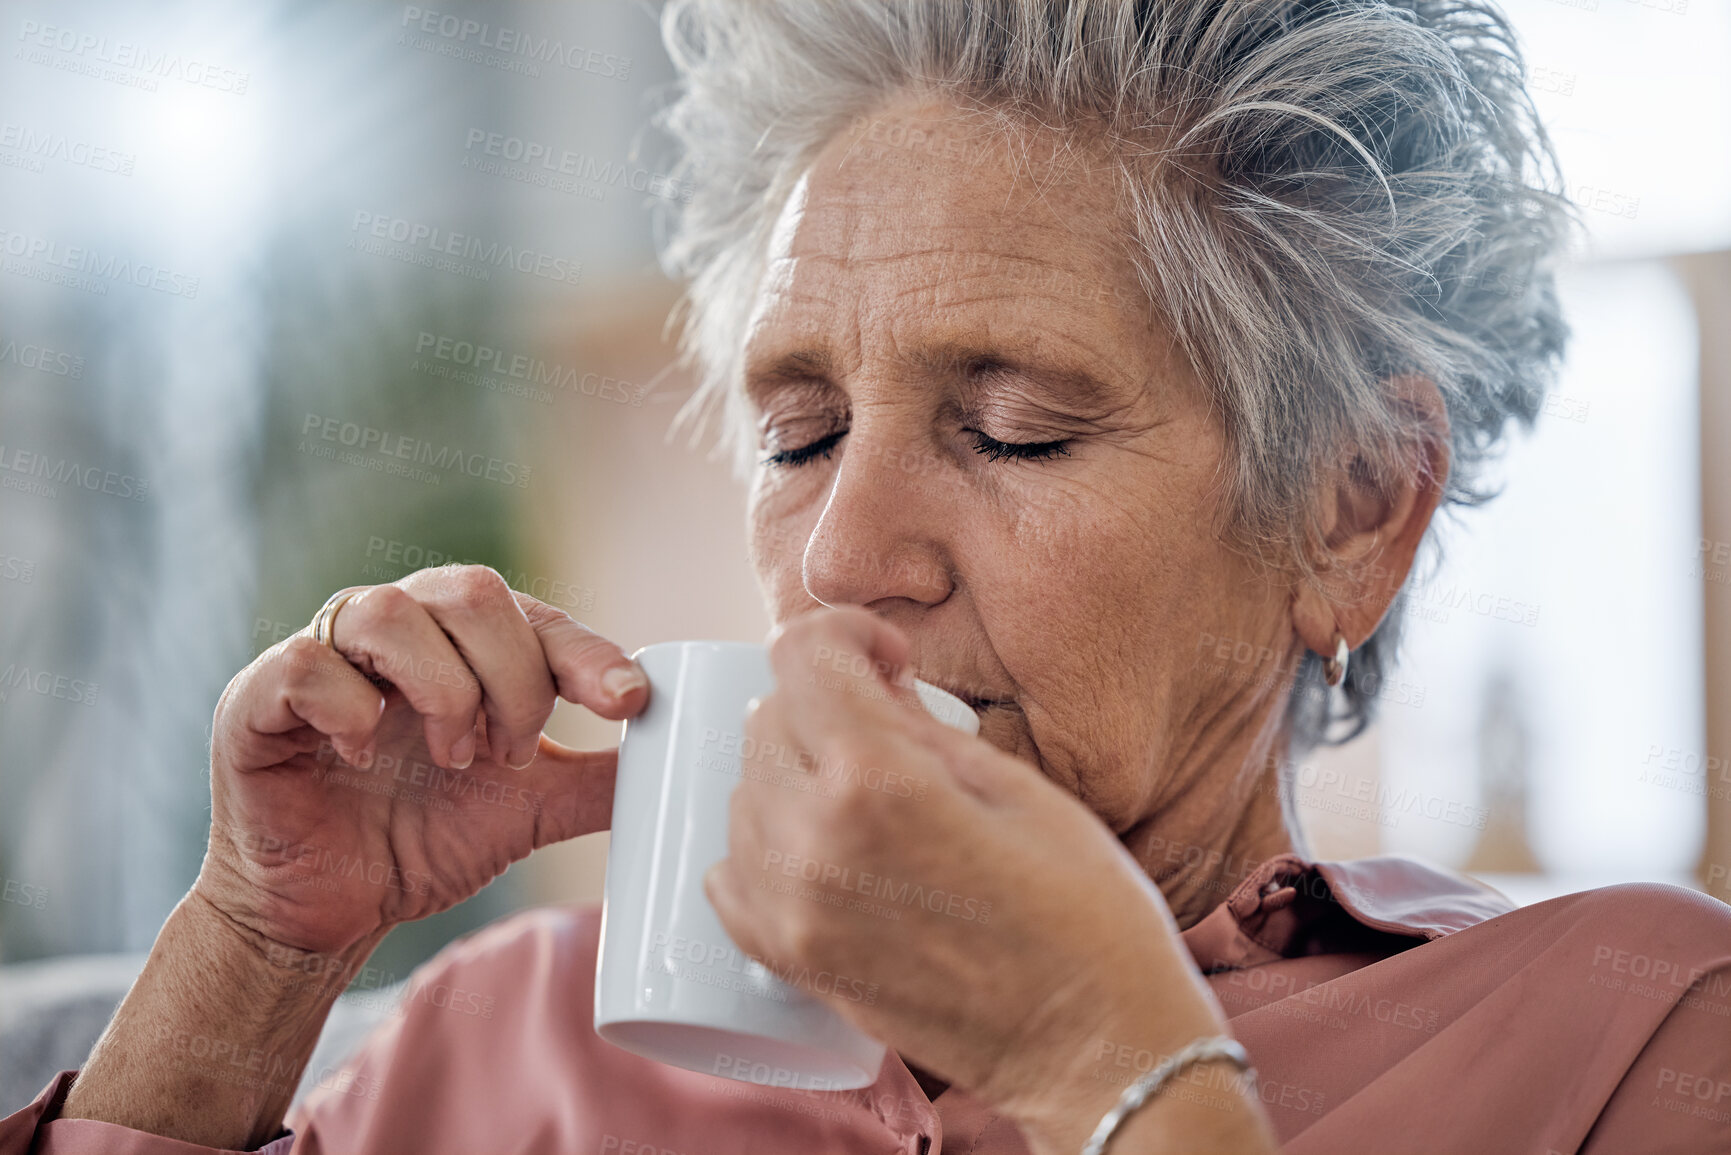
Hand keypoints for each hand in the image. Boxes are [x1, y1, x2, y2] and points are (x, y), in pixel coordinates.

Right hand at [196, 565, 646, 957]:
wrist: (329, 913)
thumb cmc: (423, 841)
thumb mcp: (530, 810)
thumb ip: (599, 779)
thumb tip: (682, 760)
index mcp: (460, 644)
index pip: (534, 615)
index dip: (586, 653)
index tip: (628, 703)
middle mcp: (395, 631)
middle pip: (470, 591)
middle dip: (511, 678)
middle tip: (512, 754)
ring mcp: (324, 655)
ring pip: (389, 611)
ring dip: (441, 689)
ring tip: (454, 758)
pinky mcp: (259, 697)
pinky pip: (307, 662)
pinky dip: (351, 708)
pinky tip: (364, 755)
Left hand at [704, 607, 1272, 1152]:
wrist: (1095, 1045)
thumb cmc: (1085, 914)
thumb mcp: (1017, 788)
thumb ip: (923, 728)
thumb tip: (872, 684)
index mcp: (878, 780)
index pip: (801, 656)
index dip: (845, 635)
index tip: (885, 657)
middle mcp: (814, 840)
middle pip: (765, 720)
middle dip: (820, 703)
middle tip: (886, 724)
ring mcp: (793, 908)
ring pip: (742, 793)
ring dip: (791, 773)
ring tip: (863, 792)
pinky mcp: (792, 961)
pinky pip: (731, 875)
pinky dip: (764, 847)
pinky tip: (824, 848)